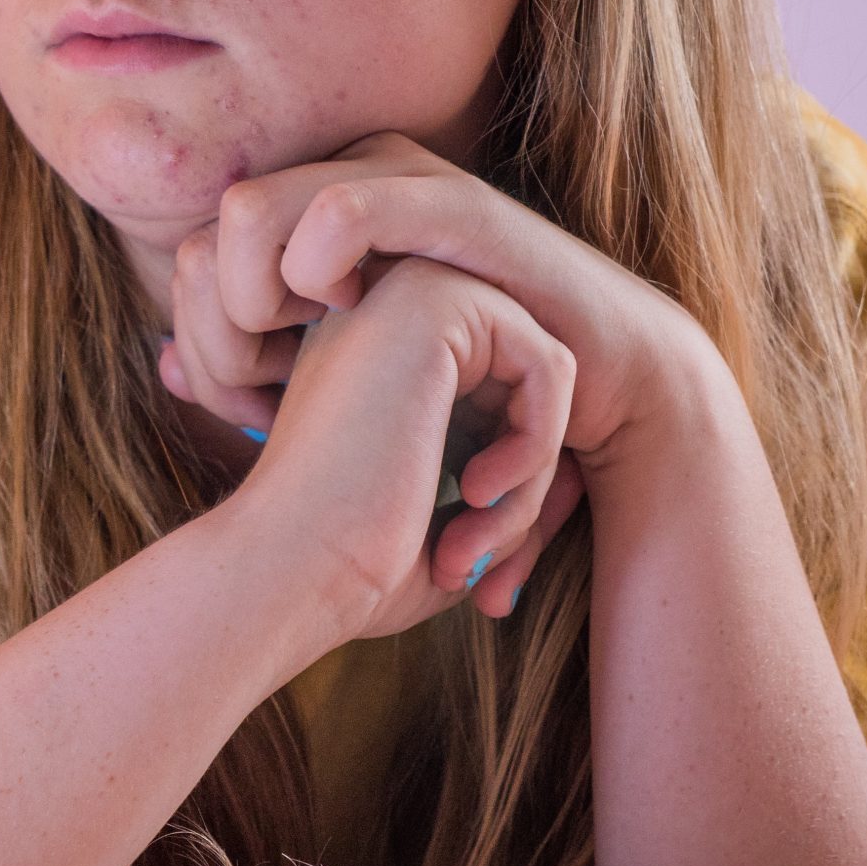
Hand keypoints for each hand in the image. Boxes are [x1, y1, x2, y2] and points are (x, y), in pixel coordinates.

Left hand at [162, 131, 725, 480]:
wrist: (598, 399)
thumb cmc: (465, 402)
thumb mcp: (347, 391)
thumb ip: (255, 377)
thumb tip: (166, 364)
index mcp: (308, 220)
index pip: (195, 257)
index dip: (201, 339)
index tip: (244, 406)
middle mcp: (343, 181)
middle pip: (208, 231)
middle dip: (217, 325)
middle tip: (259, 391)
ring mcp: (398, 181)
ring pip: (249, 210)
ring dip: (249, 302)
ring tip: (295, 359)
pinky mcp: (448, 202)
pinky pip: (338, 209)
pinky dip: (313, 270)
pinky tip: (342, 319)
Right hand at [201, 256, 577, 637]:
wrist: (287, 571)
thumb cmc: (353, 566)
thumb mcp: (448, 521)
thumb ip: (507, 482)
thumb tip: (579, 472)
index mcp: (372, 357)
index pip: (498, 402)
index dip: (515, 487)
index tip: (476, 564)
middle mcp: (380, 311)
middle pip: (523, 383)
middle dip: (528, 480)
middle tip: (480, 557)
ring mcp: (399, 294)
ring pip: (541, 372)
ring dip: (532, 473)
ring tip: (477, 537)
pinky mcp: (431, 300)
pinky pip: (551, 363)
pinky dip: (538, 445)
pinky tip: (477, 492)